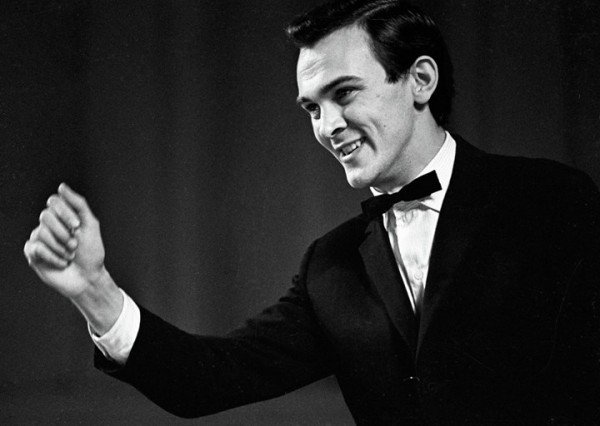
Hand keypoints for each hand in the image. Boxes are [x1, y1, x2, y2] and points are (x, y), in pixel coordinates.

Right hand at [24, 184, 121, 333]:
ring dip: (61, 247)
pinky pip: (36, 248)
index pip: (54, 202)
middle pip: (45, 216)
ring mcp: (39, 238)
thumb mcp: (90, 225)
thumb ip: (79, 204)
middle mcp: (49, 225)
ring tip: (70, 256)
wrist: (88, 277)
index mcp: (63, 216)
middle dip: (64, 233)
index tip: (78, 226)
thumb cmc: (91, 252)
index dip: (65, 213)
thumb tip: (61, 187)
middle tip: (74, 245)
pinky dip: (53, 256)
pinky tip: (62, 263)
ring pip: (41, 233)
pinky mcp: (33, 253)